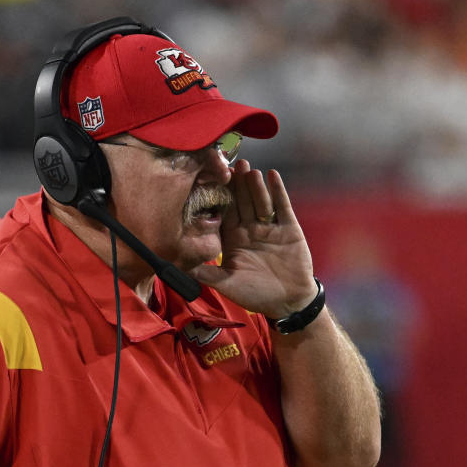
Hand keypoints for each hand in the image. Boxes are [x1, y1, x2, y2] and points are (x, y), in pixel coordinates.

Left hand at [190, 160, 316, 317]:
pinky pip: (282, 207)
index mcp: (233, 239)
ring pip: (260, 202)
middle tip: (231, 164)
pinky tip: (272, 175)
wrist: (289, 301)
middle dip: (237, 184)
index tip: (211, 180)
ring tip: (248, 170)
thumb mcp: (227, 284)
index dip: (219, 197)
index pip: (225, 213)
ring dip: (254, 186)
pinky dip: (278, 191)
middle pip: (242, 202)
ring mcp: (269, 227)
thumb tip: (177, 266)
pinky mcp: (288, 228)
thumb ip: (207, 273)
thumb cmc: (256, 294)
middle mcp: (250, 229)